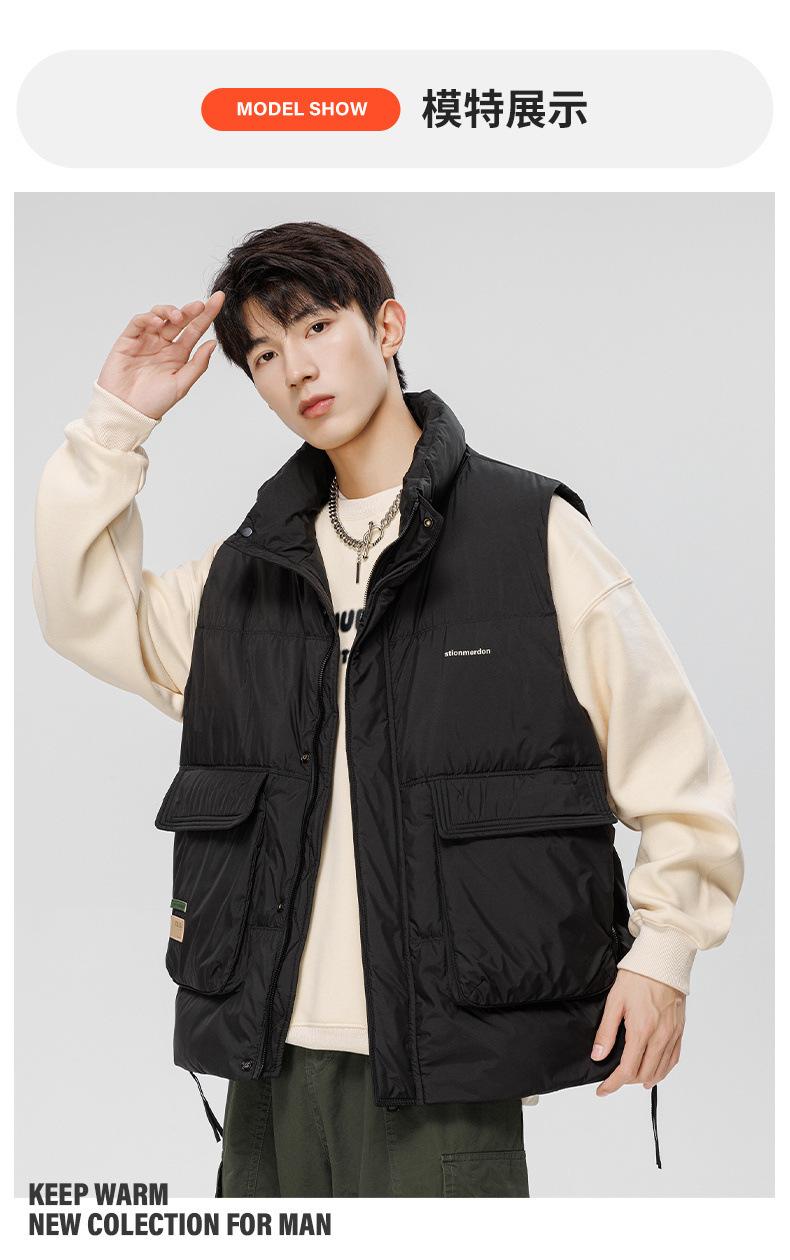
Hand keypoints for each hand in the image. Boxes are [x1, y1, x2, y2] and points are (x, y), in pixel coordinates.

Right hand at [96, 291, 225, 420]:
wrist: (127, 411)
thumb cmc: (154, 402)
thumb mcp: (181, 384)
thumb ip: (198, 364)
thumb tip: (212, 343)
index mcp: (179, 354)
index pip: (195, 330)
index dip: (207, 314)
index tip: (218, 299)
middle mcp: (163, 344)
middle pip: (178, 320)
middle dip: (189, 310)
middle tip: (199, 305)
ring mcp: (146, 340)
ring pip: (158, 316)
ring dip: (168, 311)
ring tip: (177, 317)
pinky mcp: (128, 340)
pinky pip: (138, 323)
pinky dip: (147, 318)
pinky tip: (157, 322)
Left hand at [591, 969, 684, 1095]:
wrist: (663, 960)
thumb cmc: (637, 977)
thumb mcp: (614, 1002)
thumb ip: (606, 1032)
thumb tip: (598, 1055)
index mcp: (642, 1030)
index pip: (627, 1070)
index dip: (613, 1084)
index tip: (602, 1090)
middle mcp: (660, 1036)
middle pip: (645, 1074)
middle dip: (627, 1081)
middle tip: (614, 1079)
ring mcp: (673, 1034)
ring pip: (661, 1070)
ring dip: (646, 1078)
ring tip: (632, 1079)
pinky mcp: (680, 1030)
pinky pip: (674, 1058)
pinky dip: (664, 1070)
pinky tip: (655, 1070)